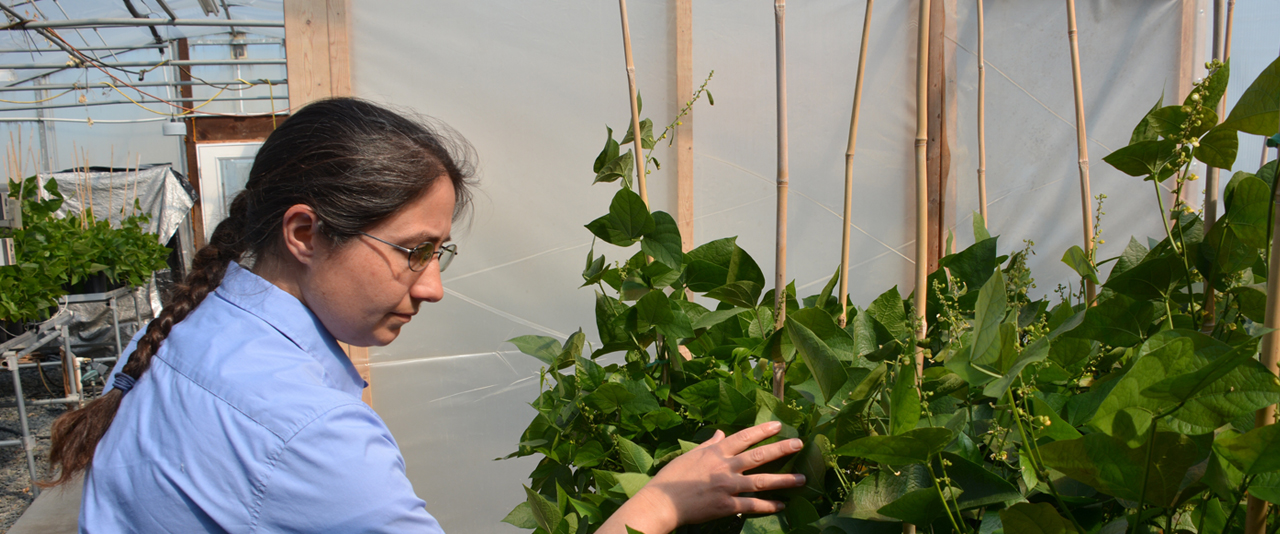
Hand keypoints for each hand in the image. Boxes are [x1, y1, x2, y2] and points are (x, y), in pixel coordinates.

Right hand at [598, 421, 805, 533]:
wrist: (662, 502)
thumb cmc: (672, 477)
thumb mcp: (690, 455)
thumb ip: (709, 444)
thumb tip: (721, 433)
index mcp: (715, 452)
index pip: (744, 437)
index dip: (762, 430)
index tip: (778, 425)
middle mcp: (724, 467)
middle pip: (758, 456)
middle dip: (781, 450)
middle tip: (799, 445)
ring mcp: (727, 486)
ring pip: (761, 481)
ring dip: (784, 480)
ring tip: (801, 479)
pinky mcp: (727, 505)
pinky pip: (752, 505)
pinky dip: (768, 505)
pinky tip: (781, 505)